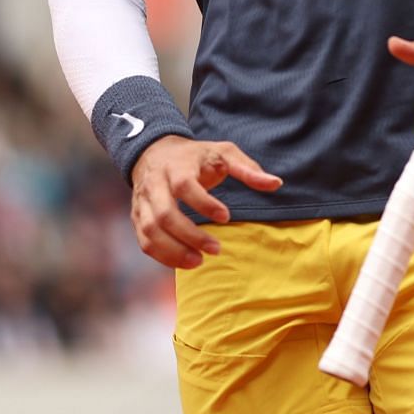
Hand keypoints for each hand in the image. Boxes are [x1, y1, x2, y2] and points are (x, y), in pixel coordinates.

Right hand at [129, 136, 281, 268]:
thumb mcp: (224, 152)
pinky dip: (162, 256)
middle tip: (216, 249)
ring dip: (173, 250)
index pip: (185, 186)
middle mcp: (155, 184)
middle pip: (165, 214)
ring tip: (199, 262)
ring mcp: (143, 201)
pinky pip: (144, 241)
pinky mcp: (138, 216)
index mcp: (176, 167)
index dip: (204, 204)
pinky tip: (184, 262)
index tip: (226, 217)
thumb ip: (248, 169)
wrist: (155, 151)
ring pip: (151, 231)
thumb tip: (276, 184)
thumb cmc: (196, 155)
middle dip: (190, 235)